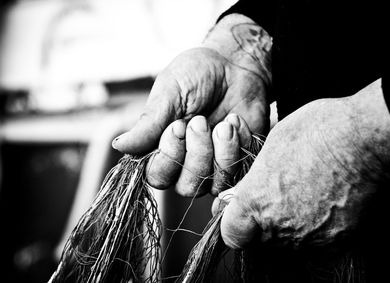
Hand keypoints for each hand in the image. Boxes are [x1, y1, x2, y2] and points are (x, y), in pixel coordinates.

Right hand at [112, 14, 272, 195]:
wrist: (235, 63)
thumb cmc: (197, 74)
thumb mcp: (170, 92)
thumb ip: (148, 123)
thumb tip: (118, 146)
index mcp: (162, 147)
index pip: (157, 176)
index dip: (168, 156)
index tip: (178, 125)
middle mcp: (186, 162)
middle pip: (186, 186)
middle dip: (197, 154)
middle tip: (200, 120)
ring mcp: (214, 164)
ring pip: (214, 185)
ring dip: (220, 151)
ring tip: (223, 123)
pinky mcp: (239, 161)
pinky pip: (238, 172)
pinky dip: (238, 144)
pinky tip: (235, 121)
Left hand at [219, 79, 389, 248]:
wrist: (363, 140)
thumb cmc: (315, 133)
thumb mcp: (270, 147)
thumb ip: (251, 181)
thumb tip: (239, 195)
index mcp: (256, 202)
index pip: (231, 233)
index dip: (233, 221)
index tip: (239, 208)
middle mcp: (279, 227)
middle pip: (258, 239)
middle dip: (261, 221)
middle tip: (274, 196)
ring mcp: (309, 238)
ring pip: (286, 242)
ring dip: (287, 224)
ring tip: (301, 194)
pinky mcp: (335, 240)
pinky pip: (314, 241)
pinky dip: (313, 227)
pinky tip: (322, 201)